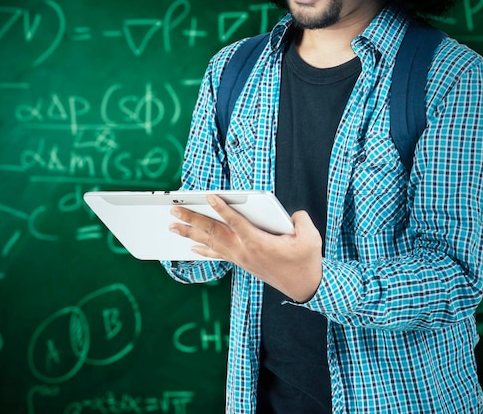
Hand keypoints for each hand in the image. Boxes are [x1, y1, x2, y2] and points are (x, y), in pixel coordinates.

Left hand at [169, 194, 323, 301]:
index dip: (221, 208)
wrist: (304, 286)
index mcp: (258, 242)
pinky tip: (191, 246)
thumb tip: (290, 213)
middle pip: (214, 231)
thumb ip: (300, 219)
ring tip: (173, 226)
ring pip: (211, 243)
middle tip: (173, 209)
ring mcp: (240, 258)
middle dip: (192, 219)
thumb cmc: (306, 261)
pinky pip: (217, 254)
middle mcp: (244, 250)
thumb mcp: (310, 237)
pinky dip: (203, 249)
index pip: (235, 221)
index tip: (208, 196)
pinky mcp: (242, 263)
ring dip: (190, 233)